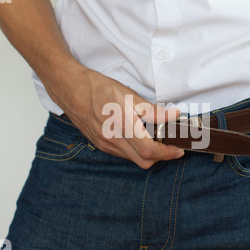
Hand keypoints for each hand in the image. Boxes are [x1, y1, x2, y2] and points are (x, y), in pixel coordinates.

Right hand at [48, 67, 184, 168]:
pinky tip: (138, 138)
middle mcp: (112, 139)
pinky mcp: (100, 144)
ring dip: (147, 154)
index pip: (149, 150)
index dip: (167, 153)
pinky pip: (122, 154)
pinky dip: (134, 151)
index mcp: (122, 126)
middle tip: (170, 146)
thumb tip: (173, 115)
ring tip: (156, 140)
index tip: (178, 150)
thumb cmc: (97, 88)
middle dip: (160, 157)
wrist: (71, 89)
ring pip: (133, 159)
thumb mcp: (129, 95)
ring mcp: (105, 143)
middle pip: (143, 161)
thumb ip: (152, 111)